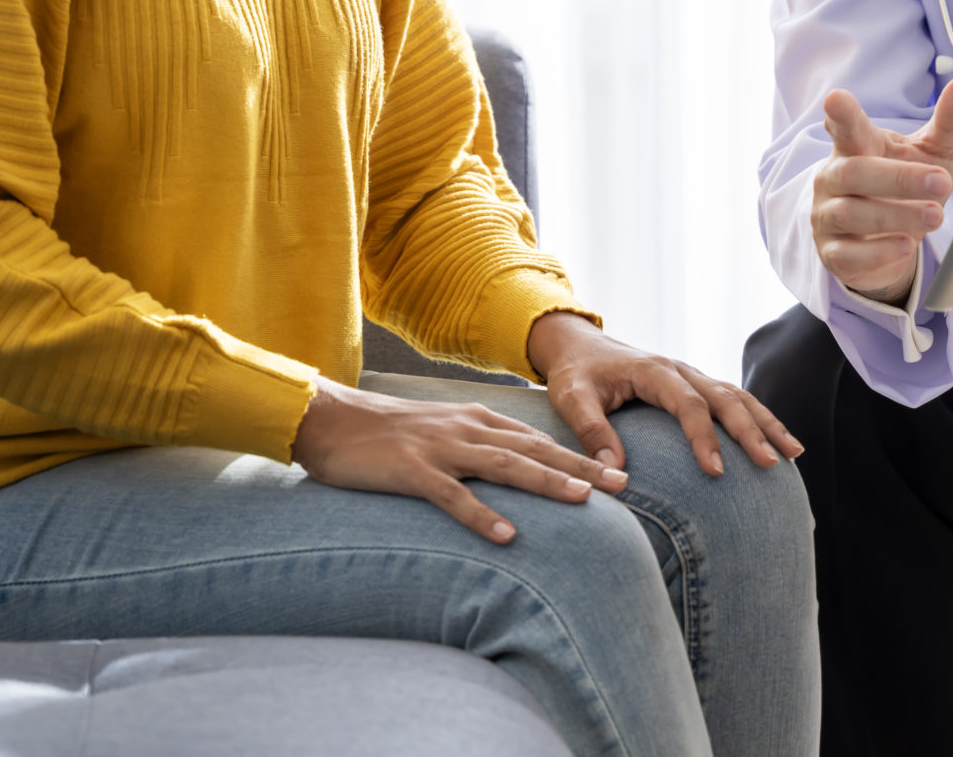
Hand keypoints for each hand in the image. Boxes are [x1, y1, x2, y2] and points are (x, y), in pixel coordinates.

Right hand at [290, 378, 626, 543]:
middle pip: (534, 450)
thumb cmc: (384, 433)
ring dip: (546, 482)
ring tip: (584, 499)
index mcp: (474, 419)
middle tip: (623, 483)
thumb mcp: (439, 432)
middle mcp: (466, 429)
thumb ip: (475, 446)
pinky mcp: (411, 471)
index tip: (617, 472)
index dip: (579, 455)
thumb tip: (515, 468)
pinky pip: (452, 496)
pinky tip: (505, 534)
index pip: (538, 439)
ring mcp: (440, 449)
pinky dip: (480, 514)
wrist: (328, 419)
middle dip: (581, 466)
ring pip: (504, 466)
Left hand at [527, 312, 802, 477]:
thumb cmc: (574, 374)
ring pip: (738, 396)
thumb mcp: (572, 399)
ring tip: (794, 454)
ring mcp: (691, 376)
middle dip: (751, 430)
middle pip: (724, 397)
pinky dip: (758, 419)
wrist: (577, 345)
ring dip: (766, 423)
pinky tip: (778, 442)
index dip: (703, 437)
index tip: (715, 472)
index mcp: (653, 371)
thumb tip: (615, 473)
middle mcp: (679, 369)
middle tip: (771, 463)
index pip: (688, 404)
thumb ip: (591, 431)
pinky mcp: (694, 386)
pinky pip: (733, 400)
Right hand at [810, 79, 952, 301]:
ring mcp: (828, 216)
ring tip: (935, 216)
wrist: (890, 239)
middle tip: (941, 181)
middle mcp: (833, 178)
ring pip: (850, 214)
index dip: (840, 115)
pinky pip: (848, 254)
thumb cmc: (908, 186)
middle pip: (853, 173)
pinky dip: (879, 251)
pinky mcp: (833, 253)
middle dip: (898, 178)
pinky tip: (907, 244)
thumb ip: (948, 121)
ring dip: (896, 215)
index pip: (844, 127)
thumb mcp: (932, 153)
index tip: (836, 99)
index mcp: (856, 146)